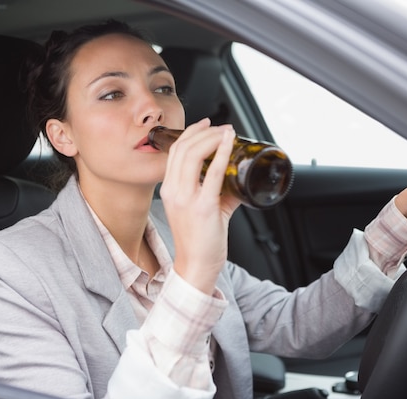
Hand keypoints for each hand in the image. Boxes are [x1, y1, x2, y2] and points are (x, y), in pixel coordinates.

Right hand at [159, 118, 241, 294]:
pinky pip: (212, 172)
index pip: (174, 151)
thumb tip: (238, 178)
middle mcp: (173, 191)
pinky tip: (229, 143)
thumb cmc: (198, 241)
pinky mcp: (202, 206)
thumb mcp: (202, 210)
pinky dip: (222, 152)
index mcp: (169, 190)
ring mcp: (185, 198)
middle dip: (203, 131)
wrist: (195, 266)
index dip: (190, 133)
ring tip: (227, 133)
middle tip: (221, 128)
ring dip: (212, 138)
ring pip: (193, 154)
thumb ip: (219, 192)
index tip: (205, 125)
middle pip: (183, 148)